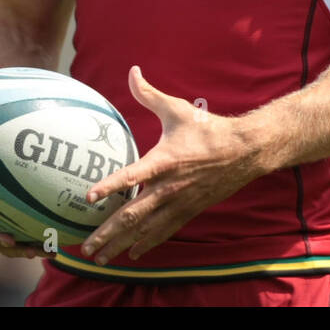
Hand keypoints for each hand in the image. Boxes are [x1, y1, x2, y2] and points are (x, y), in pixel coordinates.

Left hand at [79, 66, 265, 264]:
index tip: (88, 197)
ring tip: (100, 258)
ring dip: (121, 244)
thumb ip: (149, 94)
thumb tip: (132, 71)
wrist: (244, 151)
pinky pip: (163, 232)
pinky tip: (131, 254)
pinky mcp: (188, 211)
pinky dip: (146, 244)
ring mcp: (178, 203)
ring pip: (145, 230)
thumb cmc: (208, 128)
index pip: (132, 175)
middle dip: (107, 233)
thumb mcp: (177, 109)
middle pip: (133, 215)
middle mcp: (169, 187)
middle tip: (85, 247)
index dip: (110, 186)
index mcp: (164, 160)